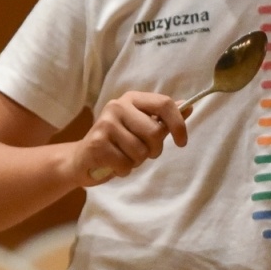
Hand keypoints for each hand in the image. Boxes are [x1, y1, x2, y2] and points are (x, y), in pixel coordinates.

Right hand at [71, 91, 188, 184]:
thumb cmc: (118, 143)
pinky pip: (126, 164)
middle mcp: (117, 106)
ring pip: (141, 151)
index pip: (164, 104)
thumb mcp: (141, 127)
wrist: (82, 158)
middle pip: (155, 132)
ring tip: (123, 156)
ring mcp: (105, 123)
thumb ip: (163, 118)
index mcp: (132, 99)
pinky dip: (123, 170)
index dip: (178, 124)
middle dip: (152, 150)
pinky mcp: (97, 143)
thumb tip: (188, 106)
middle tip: (139, 151)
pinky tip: (113, 164)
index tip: (182, 142)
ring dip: (136, 161)